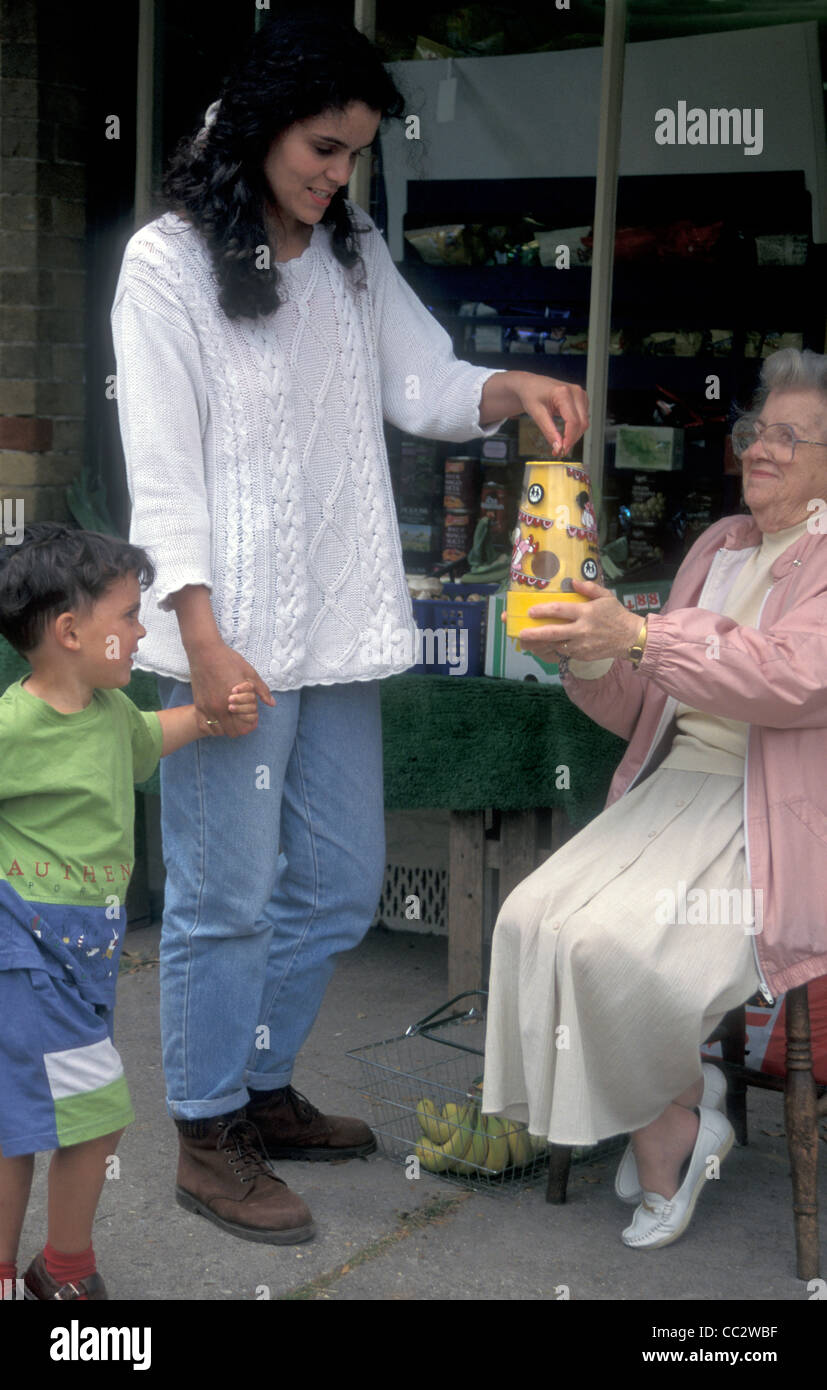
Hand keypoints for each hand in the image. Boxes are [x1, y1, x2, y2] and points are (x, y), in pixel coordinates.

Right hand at [189, 641, 275, 737]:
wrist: (205, 651)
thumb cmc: (229, 660)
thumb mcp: (250, 674)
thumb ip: (262, 691)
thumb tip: (272, 703)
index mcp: (232, 703)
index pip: (242, 728)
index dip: (249, 725)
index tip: (250, 718)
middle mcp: (217, 709)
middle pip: (230, 732)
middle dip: (238, 728)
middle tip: (241, 717)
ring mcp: (205, 708)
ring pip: (216, 730)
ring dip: (224, 727)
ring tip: (230, 717)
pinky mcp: (197, 704)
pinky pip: (204, 724)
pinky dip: (211, 724)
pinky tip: (217, 715)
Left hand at [480, 371, 588, 455]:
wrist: (530, 384)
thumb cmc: (531, 395)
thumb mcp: (537, 414)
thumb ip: (549, 431)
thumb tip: (558, 448)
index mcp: (564, 393)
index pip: (573, 421)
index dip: (569, 439)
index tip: (562, 451)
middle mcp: (576, 392)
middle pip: (582, 423)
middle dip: (572, 440)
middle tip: (559, 451)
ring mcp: (580, 395)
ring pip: (584, 422)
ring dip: (574, 436)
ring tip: (560, 444)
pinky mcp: (581, 399)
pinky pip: (583, 418)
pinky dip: (575, 429)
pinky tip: (564, 434)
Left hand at [516, 578, 642, 662]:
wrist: (630, 638)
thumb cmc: (616, 614)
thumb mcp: (606, 596)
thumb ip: (589, 588)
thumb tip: (573, 581)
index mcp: (586, 612)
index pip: (560, 610)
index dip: (543, 611)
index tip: (530, 611)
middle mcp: (582, 629)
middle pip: (553, 632)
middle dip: (535, 633)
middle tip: (521, 633)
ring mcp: (582, 645)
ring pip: (557, 645)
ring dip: (542, 644)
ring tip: (528, 642)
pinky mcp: (583, 655)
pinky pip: (564, 653)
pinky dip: (555, 649)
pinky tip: (546, 646)